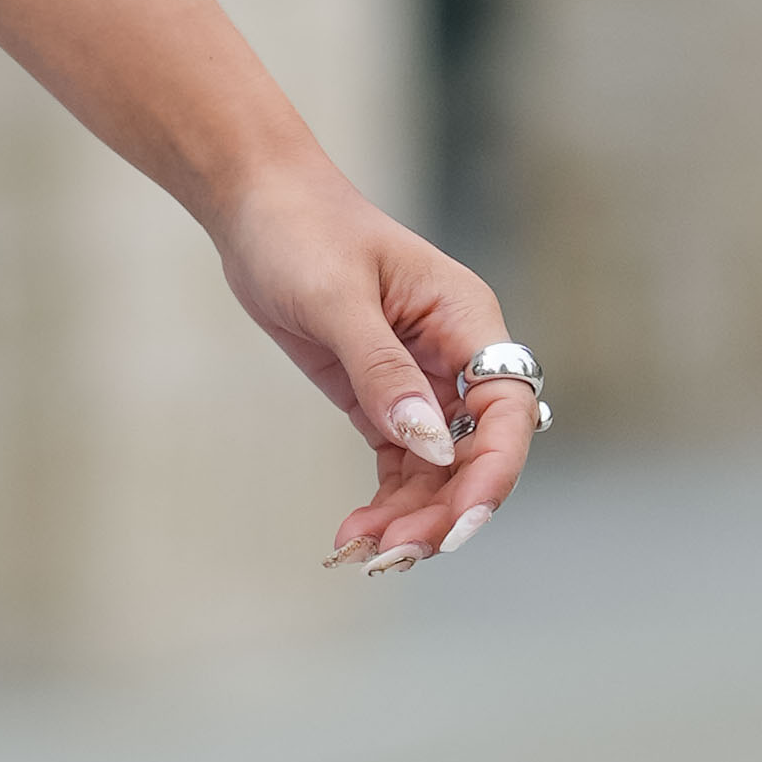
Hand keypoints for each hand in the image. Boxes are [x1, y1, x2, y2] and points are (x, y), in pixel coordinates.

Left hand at [212, 167, 547, 574]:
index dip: (494, 473)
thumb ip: (382, 372)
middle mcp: (455, 357)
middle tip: (394, 555)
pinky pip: (400, 465)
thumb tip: (431, 446)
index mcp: (467, 320)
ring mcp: (421, 381)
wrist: (255, 205)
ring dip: (412, 518)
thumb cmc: (301, 230)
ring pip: (438, 470)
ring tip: (366, 555)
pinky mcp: (381, 398)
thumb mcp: (336, 298)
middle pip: (476, 453)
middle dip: (445, 510)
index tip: (462, 523)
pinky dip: (385, 504)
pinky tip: (355, 534)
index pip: (506, 410)